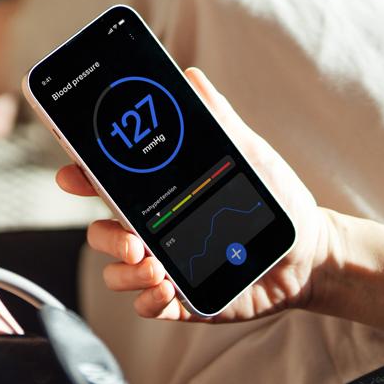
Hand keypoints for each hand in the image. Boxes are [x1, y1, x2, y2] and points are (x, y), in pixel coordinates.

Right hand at [55, 68, 337, 321]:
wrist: (311, 250)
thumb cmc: (275, 199)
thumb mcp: (248, 154)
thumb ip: (218, 118)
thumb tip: (191, 78)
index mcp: (160, 195)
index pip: (107, 186)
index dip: (81, 179)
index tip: (72, 176)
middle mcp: (154, 230)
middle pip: (101, 233)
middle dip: (104, 237)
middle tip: (132, 240)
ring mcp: (165, 266)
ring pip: (117, 273)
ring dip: (127, 273)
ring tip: (157, 269)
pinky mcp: (183, 299)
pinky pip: (146, 305)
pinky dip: (148, 301)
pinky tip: (168, 289)